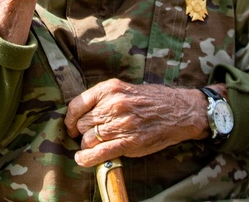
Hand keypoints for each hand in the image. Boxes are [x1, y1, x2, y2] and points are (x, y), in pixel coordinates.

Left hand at [64, 79, 214, 167]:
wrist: (178, 110)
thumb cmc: (151, 101)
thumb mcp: (124, 89)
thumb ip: (103, 99)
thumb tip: (80, 114)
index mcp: (110, 88)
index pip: (77, 104)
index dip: (69, 118)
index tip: (70, 125)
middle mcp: (114, 104)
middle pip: (82, 123)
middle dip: (80, 132)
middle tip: (86, 136)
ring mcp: (121, 124)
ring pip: (88, 138)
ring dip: (86, 145)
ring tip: (91, 146)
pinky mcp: (129, 142)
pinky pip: (100, 152)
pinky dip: (87, 158)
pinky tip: (83, 159)